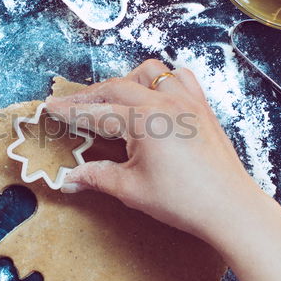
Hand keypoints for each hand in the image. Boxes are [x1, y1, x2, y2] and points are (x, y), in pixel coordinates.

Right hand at [45, 59, 272, 245]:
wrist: (230, 208)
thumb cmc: (184, 200)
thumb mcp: (131, 189)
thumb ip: (97, 177)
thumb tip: (70, 177)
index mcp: (145, 120)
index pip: (96, 112)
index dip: (69, 111)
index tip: (50, 108)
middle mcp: (165, 102)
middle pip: (117, 88)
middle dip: (89, 96)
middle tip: (69, 106)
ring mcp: (187, 101)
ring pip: (149, 73)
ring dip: (126, 81)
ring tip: (112, 99)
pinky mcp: (202, 108)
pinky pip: (180, 78)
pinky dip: (162, 80)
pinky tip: (154, 96)